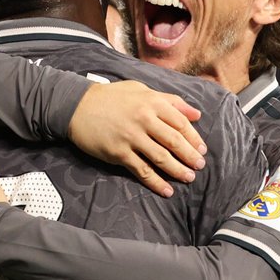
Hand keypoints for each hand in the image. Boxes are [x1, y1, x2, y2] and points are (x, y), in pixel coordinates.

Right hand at [66, 79, 206, 196]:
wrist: (77, 106)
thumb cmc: (111, 97)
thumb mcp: (141, 90)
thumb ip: (170, 101)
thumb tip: (196, 114)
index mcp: (152, 103)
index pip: (180, 123)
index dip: (194, 138)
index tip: (202, 149)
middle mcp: (144, 119)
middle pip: (174, 141)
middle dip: (190, 156)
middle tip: (200, 166)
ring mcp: (131, 138)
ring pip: (161, 158)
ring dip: (178, 170)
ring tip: (188, 178)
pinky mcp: (119, 153)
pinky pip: (142, 171)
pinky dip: (156, 182)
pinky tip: (167, 190)